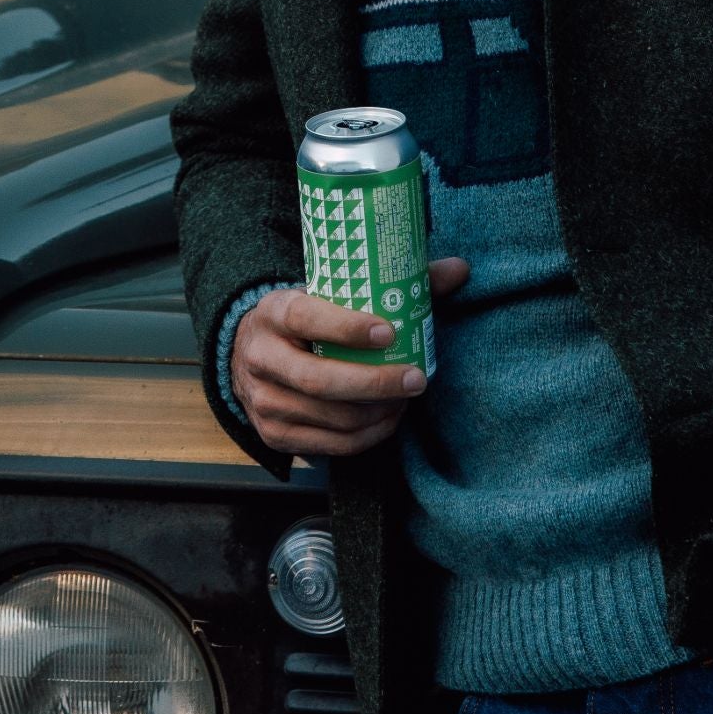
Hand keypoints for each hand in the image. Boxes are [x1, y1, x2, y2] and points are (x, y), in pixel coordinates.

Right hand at [231, 257, 468, 457]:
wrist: (253, 353)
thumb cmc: (308, 319)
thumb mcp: (332, 292)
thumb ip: (394, 281)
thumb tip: (459, 269)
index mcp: (274, 312)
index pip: (306, 317)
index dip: (347, 327)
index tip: (389, 332)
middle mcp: (261, 357)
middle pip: (320, 379)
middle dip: (376, 383)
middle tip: (416, 379)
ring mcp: (264, 401)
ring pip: (331, 417)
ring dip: (378, 412)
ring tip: (406, 397)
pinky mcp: (275, 435)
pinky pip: (331, 444)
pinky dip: (368, 435)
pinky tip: (388, 418)